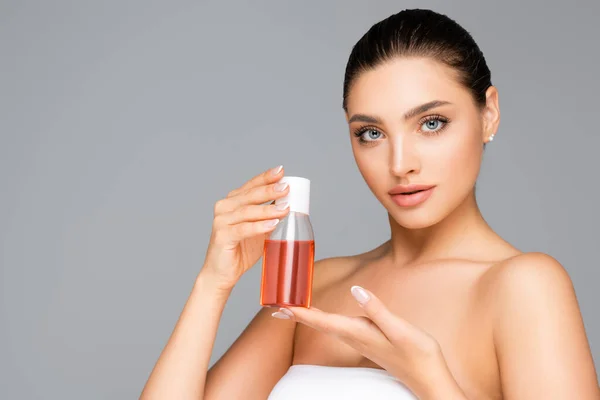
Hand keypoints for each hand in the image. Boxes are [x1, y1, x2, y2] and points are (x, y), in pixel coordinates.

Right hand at [201, 165, 290, 290]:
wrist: (222, 274)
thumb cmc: (240, 251)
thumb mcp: (259, 230)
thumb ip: (270, 218)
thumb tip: (290, 206)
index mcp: (233, 202)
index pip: (251, 185)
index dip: (266, 177)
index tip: (281, 171)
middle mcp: (224, 207)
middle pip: (250, 195)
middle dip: (269, 190)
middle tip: (286, 188)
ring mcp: (221, 221)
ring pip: (248, 211)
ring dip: (268, 209)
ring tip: (284, 208)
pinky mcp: (222, 236)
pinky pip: (243, 229)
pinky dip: (259, 226)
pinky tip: (273, 224)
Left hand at [272, 286, 460, 396]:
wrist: (428, 377)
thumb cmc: (417, 354)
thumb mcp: (400, 328)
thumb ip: (376, 310)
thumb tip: (356, 290)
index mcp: (358, 332)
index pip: (321, 321)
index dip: (300, 312)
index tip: (280, 306)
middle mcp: (354, 336)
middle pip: (318, 324)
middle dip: (297, 315)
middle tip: (274, 307)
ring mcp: (359, 340)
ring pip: (326, 326)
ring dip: (307, 317)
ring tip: (290, 308)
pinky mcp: (366, 339)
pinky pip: (337, 328)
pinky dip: (323, 320)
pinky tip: (321, 317)